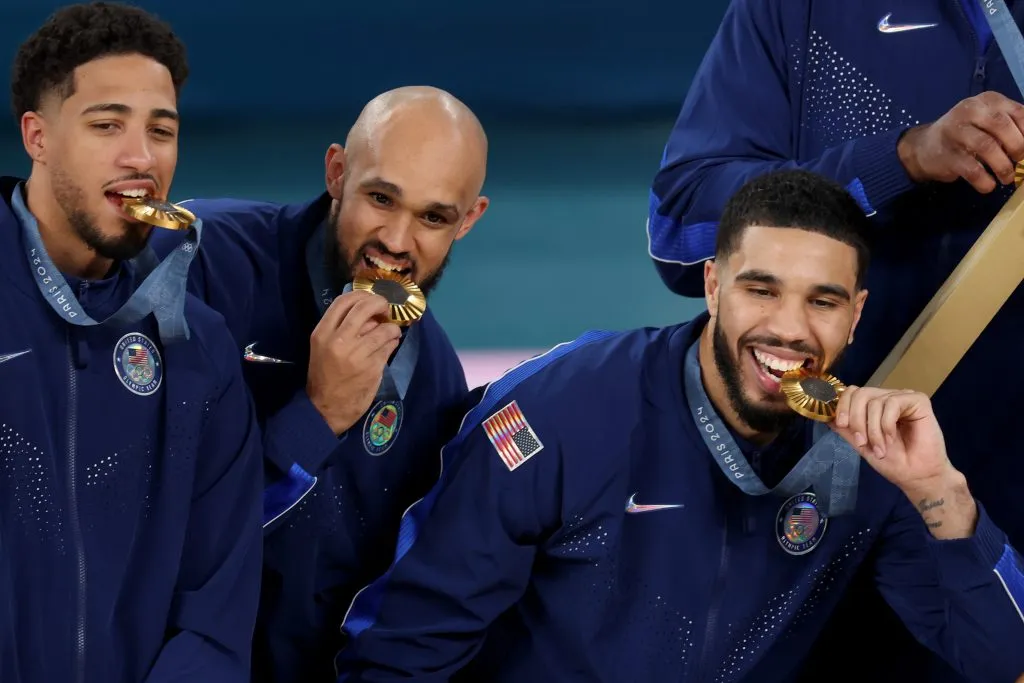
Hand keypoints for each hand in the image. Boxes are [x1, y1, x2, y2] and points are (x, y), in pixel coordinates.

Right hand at [306, 290, 401, 434]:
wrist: (325, 409)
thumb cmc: (324, 375)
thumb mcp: (323, 348)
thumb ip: (341, 328)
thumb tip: (369, 313)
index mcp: (322, 333)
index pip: (344, 301)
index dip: (362, 294)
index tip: (371, 298)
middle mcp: (338, 340)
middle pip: (365, 307)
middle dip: (381, 304)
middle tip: (386, 308)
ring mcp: (357, 354)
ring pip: (383, 328)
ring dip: (391, 328)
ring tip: (391, 332)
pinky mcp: (372, 367)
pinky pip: (389, 347)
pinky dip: (392, 343)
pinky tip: (390, 345)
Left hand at [830, 386, 953, 491]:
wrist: (917, 476)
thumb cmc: (892, 461)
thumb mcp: (861, 444)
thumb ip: (846, 429)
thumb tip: (826, 416)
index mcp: (874, 406)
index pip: (853, 392)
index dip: (843, 406)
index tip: (842, 424)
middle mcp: (888, 398)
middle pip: (861, 393)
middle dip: (856, 420)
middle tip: (862, 442)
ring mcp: (903, 398)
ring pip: (875, 401)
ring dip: (873, 429)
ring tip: (880, 447)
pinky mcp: (918, 401)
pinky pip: (892, 403)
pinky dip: (887, 424)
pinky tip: (891, 438)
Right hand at [897, 90, 1023, 192]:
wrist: (924, 147)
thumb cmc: (966, 134)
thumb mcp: (988, 121)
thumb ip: (1011, 126)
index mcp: (988, 100)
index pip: (1019, 112)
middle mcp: (971, 110)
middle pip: (1002, 126)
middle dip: (1018, 148)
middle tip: (1021, 164)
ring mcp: (955, 131)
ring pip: (987, 146)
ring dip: (1003, 166)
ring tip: (1007, 178)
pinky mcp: (947, 154)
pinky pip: (971, 169)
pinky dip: (984, 181)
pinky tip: (989, 186)